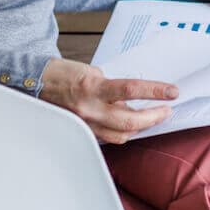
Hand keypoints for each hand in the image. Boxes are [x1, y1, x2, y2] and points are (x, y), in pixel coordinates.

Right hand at [39, 58, 176, 144]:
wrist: (36, 84)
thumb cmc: (64, 74)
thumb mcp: (92, 72)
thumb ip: (113, 86)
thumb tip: (134, 96)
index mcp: (93, 88)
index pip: (131, 90)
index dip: (155, 91)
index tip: (172, 92)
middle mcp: (90, 109)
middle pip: (130, 121)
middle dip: (154, 117)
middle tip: (167, 110)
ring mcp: (86, 124)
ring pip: (122, 135)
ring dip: (141, 128)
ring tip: (152, 118)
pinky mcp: (83, 132)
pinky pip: (109, 138)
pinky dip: (122, 132)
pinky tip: (130, 124)